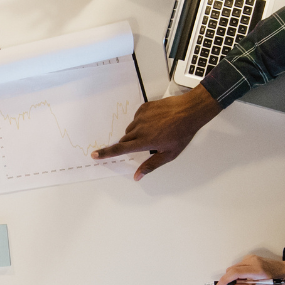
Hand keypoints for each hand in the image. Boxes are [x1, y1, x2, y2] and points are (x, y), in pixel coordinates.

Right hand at [89, 84, 219, 179]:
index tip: (95, 155)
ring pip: (131, 129)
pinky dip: (142, 122)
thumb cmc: (182, 133)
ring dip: (137, 134)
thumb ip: (151, 165)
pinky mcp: (144, 107)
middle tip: (144, 144)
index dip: (106, 153)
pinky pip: (137, 118)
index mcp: (144, 141)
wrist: (189, 111)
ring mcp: (141, 116)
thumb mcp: (169, 154)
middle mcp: (140, 128)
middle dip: (129, 145)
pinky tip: (155, 122)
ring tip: (154, 132)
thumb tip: (138, 176)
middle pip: (124, 140)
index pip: (120, 149)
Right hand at [217, 256, 284, 284]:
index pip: (234, 272)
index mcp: (256, 269)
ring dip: (235, 281)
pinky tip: (245, 284)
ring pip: (234, 269)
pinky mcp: (251, 259)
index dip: (225, 280)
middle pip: (232, 271)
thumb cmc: (278, 283)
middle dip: (230, 284)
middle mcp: (252, 261)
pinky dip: (239, 276)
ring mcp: (251, 258)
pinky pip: (239, 267)